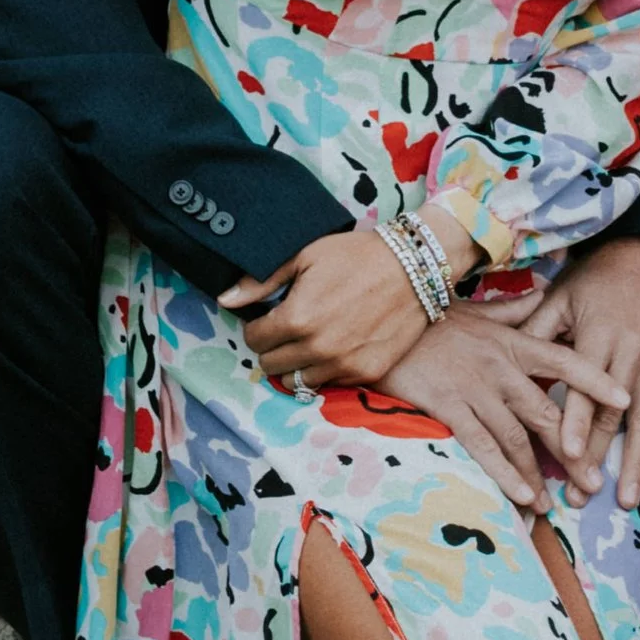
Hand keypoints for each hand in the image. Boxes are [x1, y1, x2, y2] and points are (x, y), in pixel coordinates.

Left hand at [222, 228, 425, 389]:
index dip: (256, 327)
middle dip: (273, 347)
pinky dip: (324, 369)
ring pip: (297, 381)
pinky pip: (330, 383)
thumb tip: (226, 300)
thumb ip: (262, 282)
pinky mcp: (366, 373)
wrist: (414, 268)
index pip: (254, 340)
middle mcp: (317, 348)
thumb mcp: (305, 257)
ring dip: (296, 363)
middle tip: (287, 329)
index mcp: (297, 318)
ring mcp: (343, 365)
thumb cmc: (356, 256)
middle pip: (271, 365)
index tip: (267, 318)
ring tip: (309, 341)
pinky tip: (334, 346)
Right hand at [384, 301, 633, 514]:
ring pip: (517, 436)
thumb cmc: (430, 319)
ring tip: (553, 503)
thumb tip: (544, 290)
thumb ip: (514, 309)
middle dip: (573, 450)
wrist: (383, 323)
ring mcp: (475, 388)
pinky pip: (482, 444)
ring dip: (537, 472)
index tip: (627, 401)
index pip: (566, 361)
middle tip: (593, 481)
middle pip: (547, 412)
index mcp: (514, 343)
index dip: (597, 381)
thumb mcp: (476, 310)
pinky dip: (504, 471)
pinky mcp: (448, 406)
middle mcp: (501, 367)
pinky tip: (521, 495)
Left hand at [531, 236, 639, 510]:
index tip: (569, 456)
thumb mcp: (560, 297)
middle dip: (602, 457)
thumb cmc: (594, 278)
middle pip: (618, 413)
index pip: (586, 387)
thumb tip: (506, 369)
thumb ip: (535, 333)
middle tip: (584, 494)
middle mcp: (633, 352)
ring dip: (639, 462)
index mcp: (601, 335)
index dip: (579, 422)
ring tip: (627, 497)